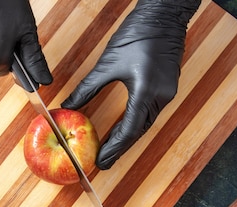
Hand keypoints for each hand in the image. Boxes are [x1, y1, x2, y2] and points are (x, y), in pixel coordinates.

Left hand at [62, 0, 199, 168]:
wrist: (164, 15)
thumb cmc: (137, 34)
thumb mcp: (108, 62)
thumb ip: (88, 88)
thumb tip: (69, 105)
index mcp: (145, 91)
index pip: (129, 129)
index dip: (114, 148)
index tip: (101, 161)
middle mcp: (160, 96)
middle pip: (139, 131)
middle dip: (120, 147)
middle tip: (104, 161)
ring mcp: (167, 92)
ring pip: (146, 123)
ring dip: (128, 136)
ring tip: (111, 148)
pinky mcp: (168, 87)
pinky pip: (151, 112)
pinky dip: (136, 123)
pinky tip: (125, 127)